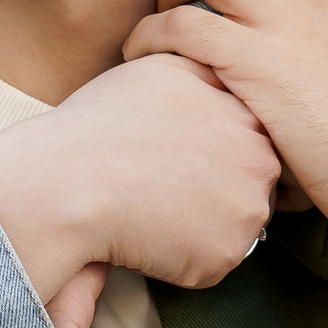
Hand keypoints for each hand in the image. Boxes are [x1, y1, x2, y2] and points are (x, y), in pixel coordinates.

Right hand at [0, 53, 279, 297]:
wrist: (68, 183)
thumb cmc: (102, 123)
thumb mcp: (161, 68)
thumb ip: (207, 67)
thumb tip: (223, 68)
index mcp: (246, 114)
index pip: (248, 138)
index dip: (210, 148)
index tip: (173, 153)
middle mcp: (260, 161)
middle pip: (250, 182)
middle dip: (215, 186)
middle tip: (161, 183)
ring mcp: (248, 210)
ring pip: (234, 223)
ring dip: (203, 223)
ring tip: (152, 208)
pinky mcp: (226, 254)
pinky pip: (213, 260)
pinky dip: (187, 257)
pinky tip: (150, 234)